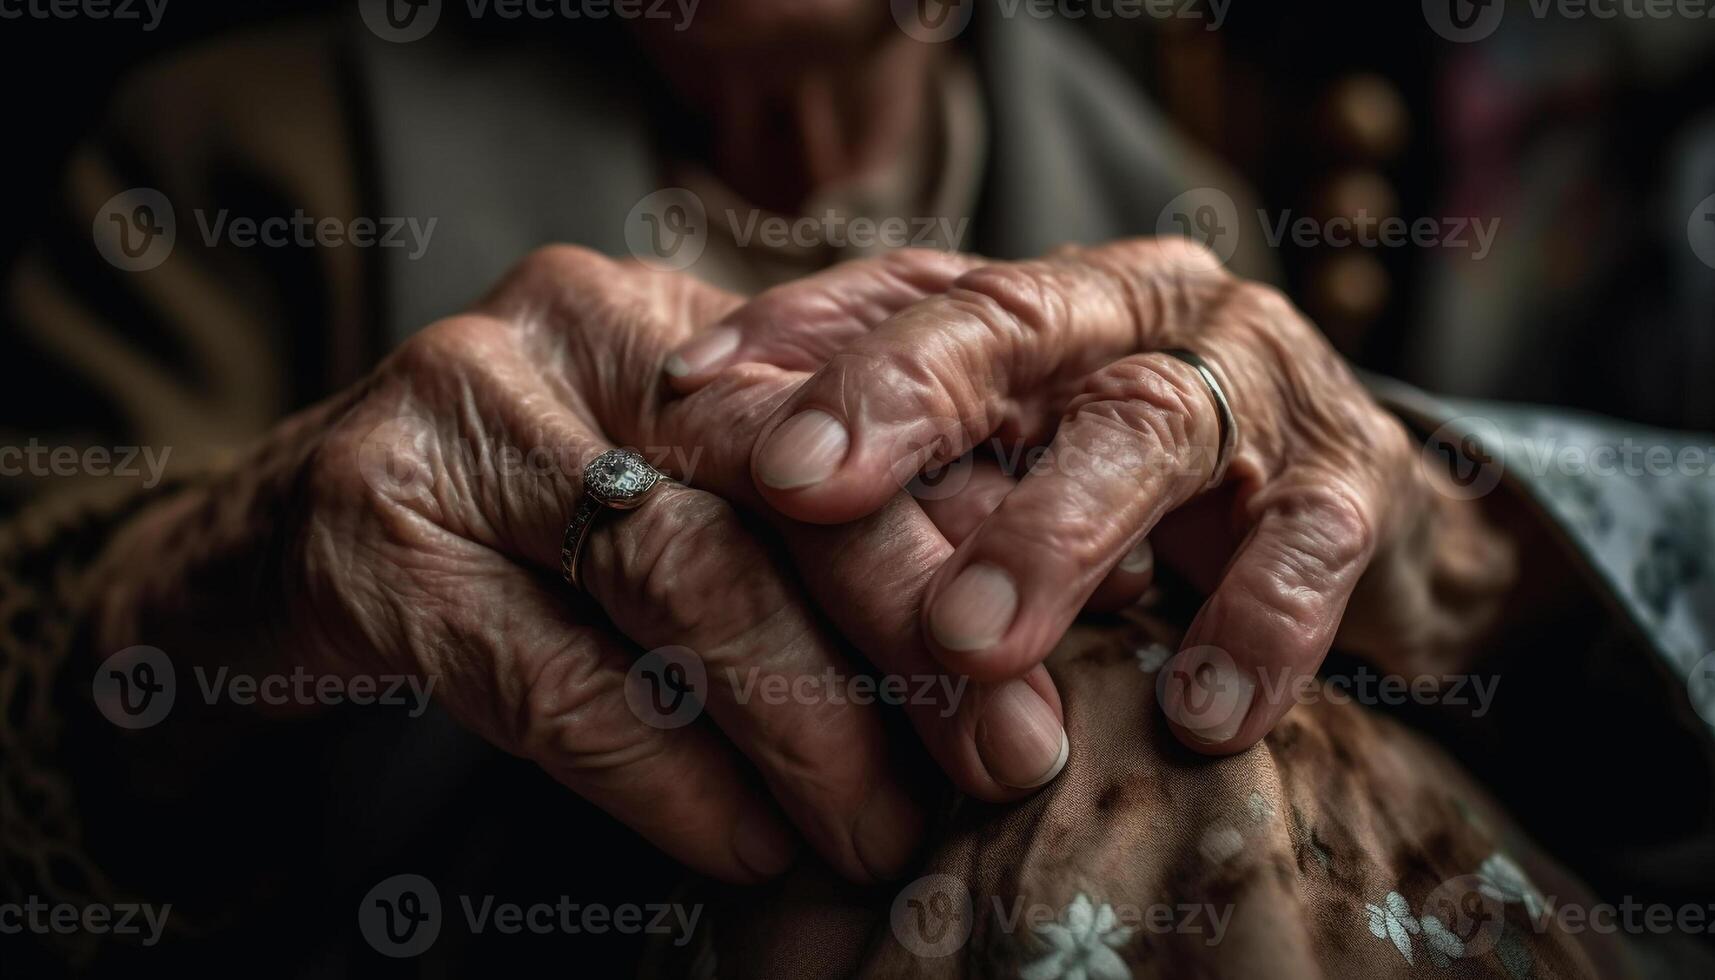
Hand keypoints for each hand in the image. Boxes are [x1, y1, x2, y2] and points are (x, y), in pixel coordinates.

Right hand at [93, 246, 1101, 886]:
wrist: (264, 548)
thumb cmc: (519, 537)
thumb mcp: (671, 494)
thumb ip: (814, 528)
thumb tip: (1016, 641)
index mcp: (672, 312)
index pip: (858, 413)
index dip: (962, 548)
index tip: (1043, 684)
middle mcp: (567, 331)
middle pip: (782, 483)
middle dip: (908, 636)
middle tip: (1000, 766)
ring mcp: (456, 419)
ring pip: (684, 575)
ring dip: (805, 730)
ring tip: (875, 838)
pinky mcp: (365, 534)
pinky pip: (555, 677)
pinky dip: (670, 779)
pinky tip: (744, 846)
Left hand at [663, 240, 1517, 753]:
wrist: (1366, 507)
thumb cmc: (1150, 483)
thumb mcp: (1023, 452)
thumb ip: (911, 452)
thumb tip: (715, 451)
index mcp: (1054, 298)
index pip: (910, 289)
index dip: (801, 339)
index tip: (692, 404)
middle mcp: (1147, 310)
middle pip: (1014, 324)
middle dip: (901, 401)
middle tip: (800, 491)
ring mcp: (1259, 384)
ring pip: (1148, 428)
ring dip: (1054, 534)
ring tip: (971, 643)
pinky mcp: (1354, 479)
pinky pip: (1309, 543)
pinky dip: (1254, 626)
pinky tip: (1198, 714)